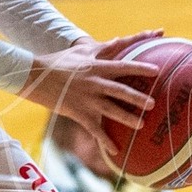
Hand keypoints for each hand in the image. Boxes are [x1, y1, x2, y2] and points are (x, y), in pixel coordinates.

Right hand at [19, 30, 161, 162]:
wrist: (35, 76)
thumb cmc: (58, 62)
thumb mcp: (80, 51)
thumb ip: (102, 48)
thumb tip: (118, 40)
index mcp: (97, 67)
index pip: (123, 66)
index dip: (140, 68)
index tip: (157, 71)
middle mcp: (94, 83)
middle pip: (120, 91)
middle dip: (137, 98)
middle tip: (153, 104)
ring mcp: (87, 99)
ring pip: (111, 110)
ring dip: (127, 118)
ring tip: (142, 125)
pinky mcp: (78, 113)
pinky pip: (94, 129)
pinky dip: (104, 140)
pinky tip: (115, 151)